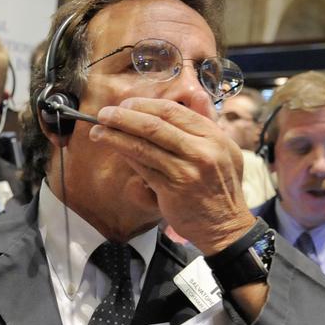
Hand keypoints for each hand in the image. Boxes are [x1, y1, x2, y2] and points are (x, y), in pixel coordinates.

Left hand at [90, 97, 255, 254]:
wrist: (226, 226)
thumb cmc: (220, 187)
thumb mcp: (223, 150)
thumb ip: (204, 124)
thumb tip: (190, 99)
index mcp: (213, 136)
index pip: (173, 111)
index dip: (145, 105)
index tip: (126, 104)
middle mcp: (201, 150)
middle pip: (155, 125)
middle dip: (124, 116)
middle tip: (105, 114)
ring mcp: (187, 171)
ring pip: (144, 146)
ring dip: (116, 136)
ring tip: (98, 130)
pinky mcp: (173, 190)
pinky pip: (143, 167)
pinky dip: (126, 155)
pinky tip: (114, 149)